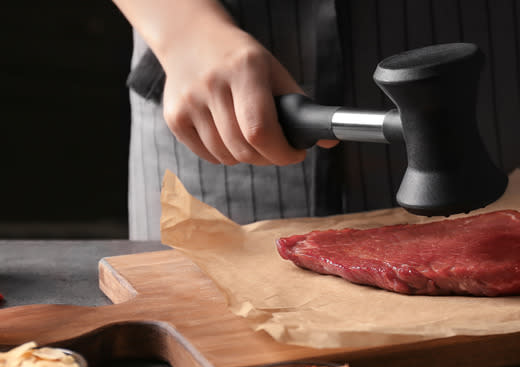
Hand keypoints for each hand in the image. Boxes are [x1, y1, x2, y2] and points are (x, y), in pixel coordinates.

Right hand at [160, 25, 333, 165]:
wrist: (191, 39)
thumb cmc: (242, 60)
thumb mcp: (275, 71)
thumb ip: (301, 106)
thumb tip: (330, 141)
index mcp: (245, 70)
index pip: (260, 130)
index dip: (282, 152)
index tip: (295, 154)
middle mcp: (213, 85)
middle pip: (244, 149)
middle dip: (269, 157)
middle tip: (276, 148)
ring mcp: (189, 102)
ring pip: (227, 157)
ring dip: (246, 156)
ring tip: (250, 137)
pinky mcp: (174, 117)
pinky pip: (208, 156)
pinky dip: (224, 155)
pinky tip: (228, 134)